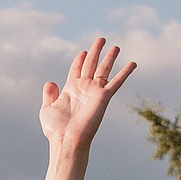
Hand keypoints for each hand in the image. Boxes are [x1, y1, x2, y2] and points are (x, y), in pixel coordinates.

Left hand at [38, 36, 135, 157]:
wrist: (67, 140)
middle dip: (96, 51)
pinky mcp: (103, 97)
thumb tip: (50, 82)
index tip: (83, 51)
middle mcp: (84, 88)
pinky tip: (133, 63)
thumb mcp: (47, 109)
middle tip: (101, 39)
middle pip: (91, 64)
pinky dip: (125, 72)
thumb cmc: (56, 130)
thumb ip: (49, 95)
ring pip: (104, 69)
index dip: (80, 59)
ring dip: (110, 57)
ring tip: (115, 46)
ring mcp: (94, 92)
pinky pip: (116, 82)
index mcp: (70, 89)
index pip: (77, 69)